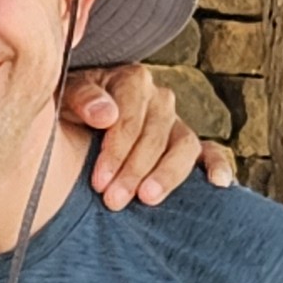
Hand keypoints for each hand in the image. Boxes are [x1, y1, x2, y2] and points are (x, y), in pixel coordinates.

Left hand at [67, 61, 234, 207]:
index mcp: (131, 81)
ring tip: (148, 199)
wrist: (74, 122)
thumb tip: (107, 115)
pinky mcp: (187, 145)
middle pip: (156, 136)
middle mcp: (159, 99)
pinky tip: (218, 184)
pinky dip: (218, 165)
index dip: (116, 151)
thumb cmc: (69, 110)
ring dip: (167, 175)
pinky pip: (211, 152)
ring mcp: (176, 123)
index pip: (131, 118)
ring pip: (185, 146)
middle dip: (134, 171)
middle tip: (114, 201)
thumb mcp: (64, 98)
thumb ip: (81, 99)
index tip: (99, 182)